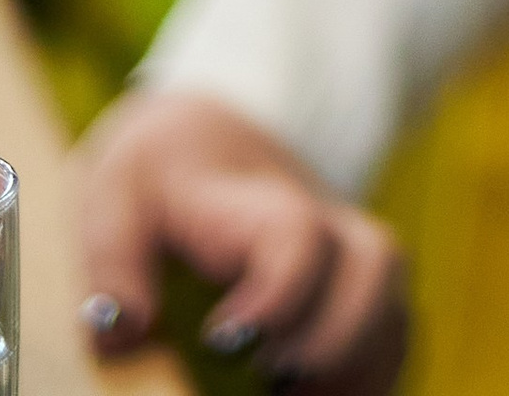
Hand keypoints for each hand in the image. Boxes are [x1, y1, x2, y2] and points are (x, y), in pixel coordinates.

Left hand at [74, 90, 404, 391]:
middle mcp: (320, 223)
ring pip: (395, 303)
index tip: (224, 341)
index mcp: (255, 200)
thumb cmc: (158, 174)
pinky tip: (316, 395)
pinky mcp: (352, 289)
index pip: (296, 234)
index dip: (280, 294)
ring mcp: (344, 257)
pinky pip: (392, 332)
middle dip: (342, 336)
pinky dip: (369, 373)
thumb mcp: (115, 196)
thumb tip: (119, 330)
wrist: (205, 138)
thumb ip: (113, 261)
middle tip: (275, 379)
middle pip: (377, 262)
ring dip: (360, 364)